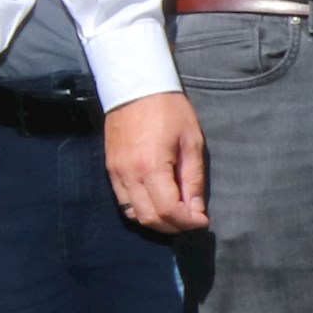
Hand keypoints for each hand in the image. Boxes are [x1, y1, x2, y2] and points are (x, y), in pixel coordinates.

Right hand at [104, 93, 208, 231]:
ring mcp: (115, 173)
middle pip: (149, 219)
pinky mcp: (110, 169)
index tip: (202, 220)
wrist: (135, 86)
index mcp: (151, 167)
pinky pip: (123, 201)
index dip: (187, 222)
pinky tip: (156, 202)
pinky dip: (140, 209)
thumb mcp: (191, 141)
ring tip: (175, 214)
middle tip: (190, 220)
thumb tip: (196, 210)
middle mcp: (129, 175)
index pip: (168, 211)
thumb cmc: (169, 110)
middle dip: (173, 226)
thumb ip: (193, 179)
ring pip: (133, 214)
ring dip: (155, 221)